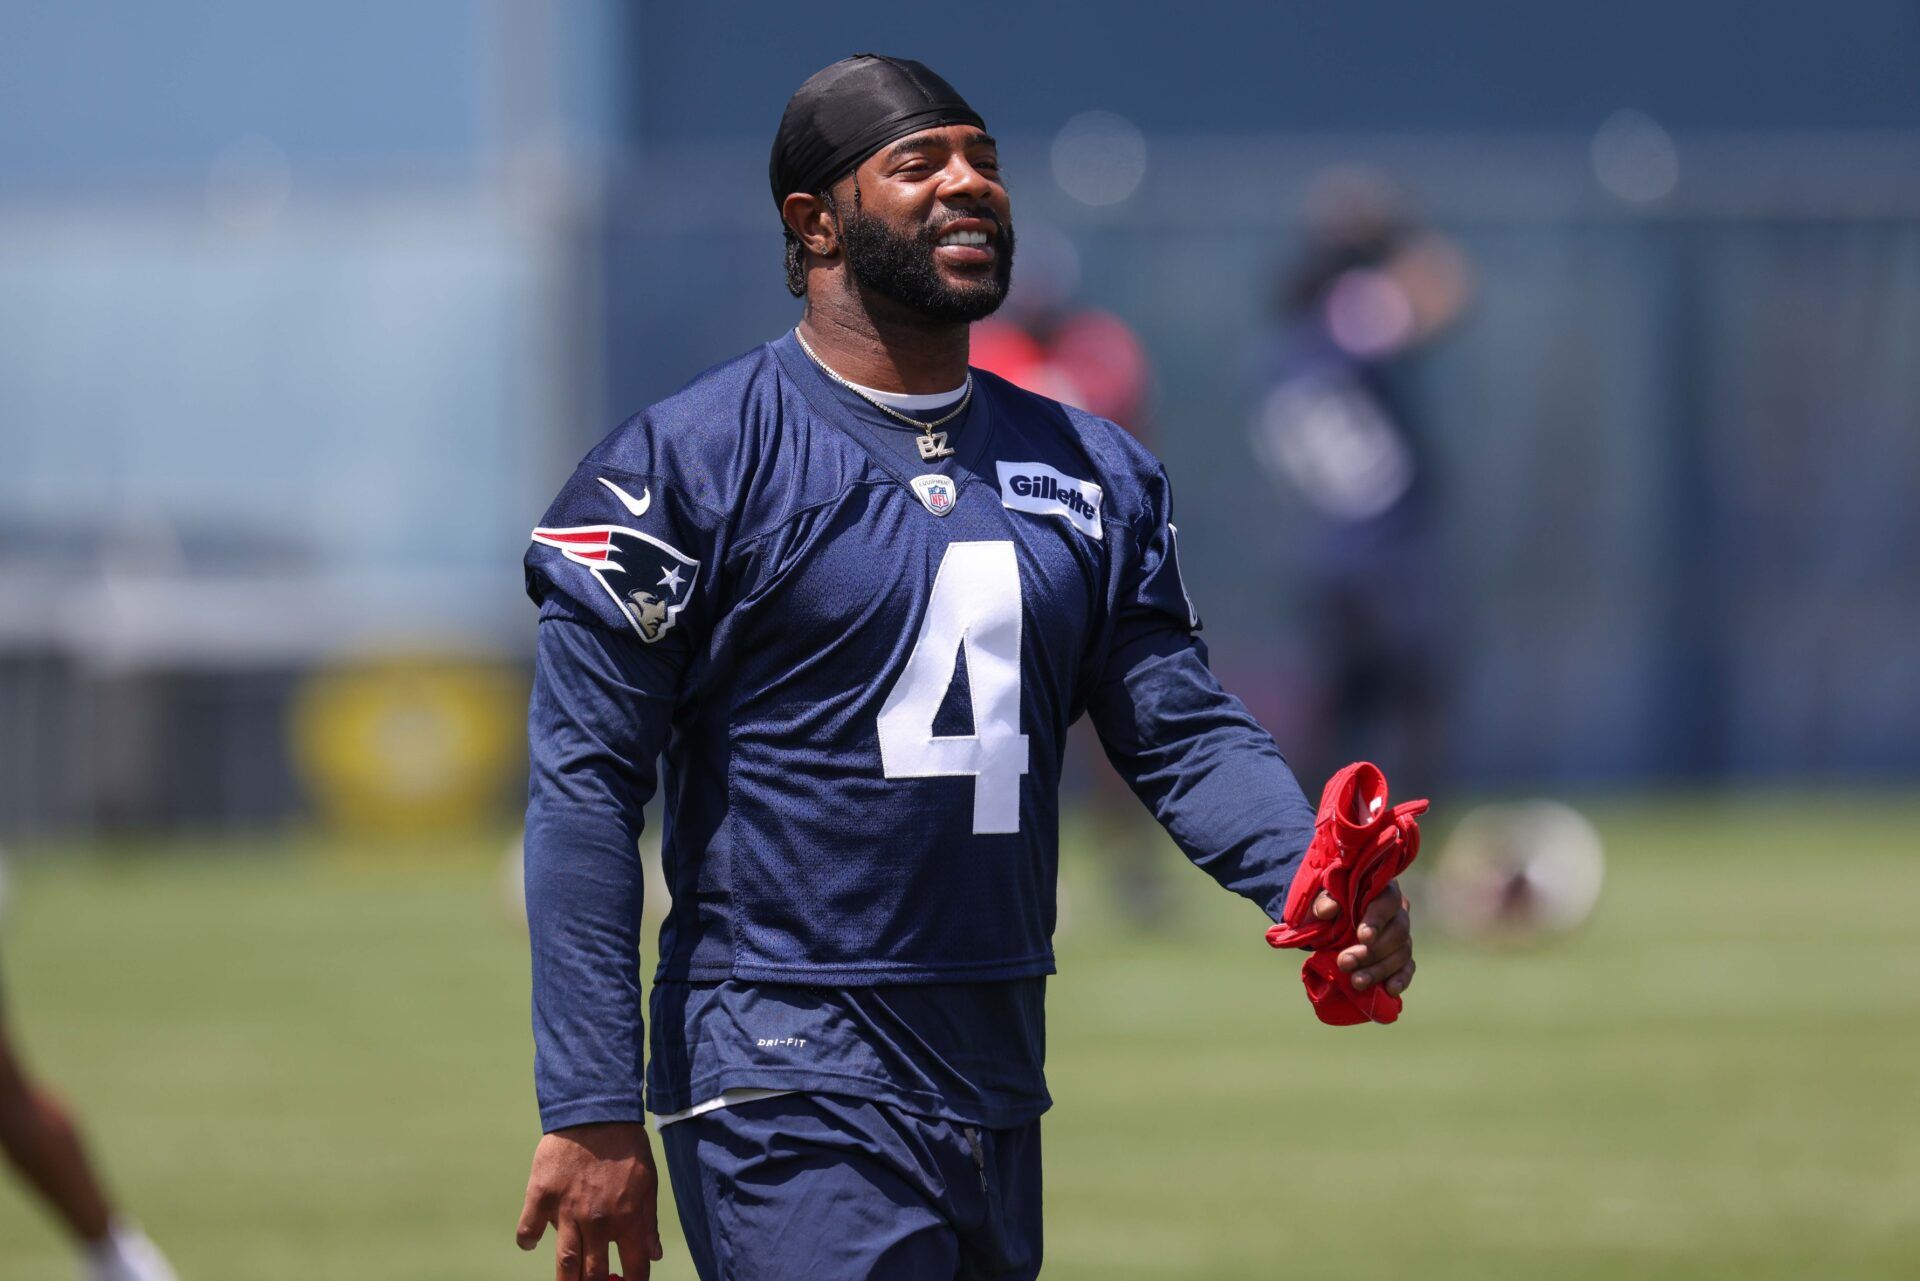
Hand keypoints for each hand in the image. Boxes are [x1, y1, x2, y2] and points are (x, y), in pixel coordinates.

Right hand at [517, 1121, 663, 1280]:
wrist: (596, 1111)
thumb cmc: (626, 1147)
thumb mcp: (647, 1183)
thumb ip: (648, 1222)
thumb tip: (653, 1255)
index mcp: (629, 1218)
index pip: (635, 1268)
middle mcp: (598, 1221)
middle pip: (594, 1275)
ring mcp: (567, 1210)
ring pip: (565, 1262)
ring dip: (567, 1280)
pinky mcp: (541, 1195)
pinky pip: (528, 1230)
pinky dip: (528, 1241)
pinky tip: (531, 1243)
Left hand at [1313, 879, 1414, 996]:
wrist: (1331, 922)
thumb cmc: (1329, 905)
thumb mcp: (1320, 899)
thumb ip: (1323, 901)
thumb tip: (1327, 911)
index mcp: (1381, 890)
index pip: (1387, 901)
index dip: (1377, 920)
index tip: (1362, 937)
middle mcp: (1398, 911)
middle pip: (1397, 932)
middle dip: (1371, 951)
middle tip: (1344, 963)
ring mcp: (1403, 935)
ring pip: (1401, 953)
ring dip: (1379, 970)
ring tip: (1356, 982)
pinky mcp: (1403, 956)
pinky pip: (1407, 968)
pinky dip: (1400, 979)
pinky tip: (1390, 990)